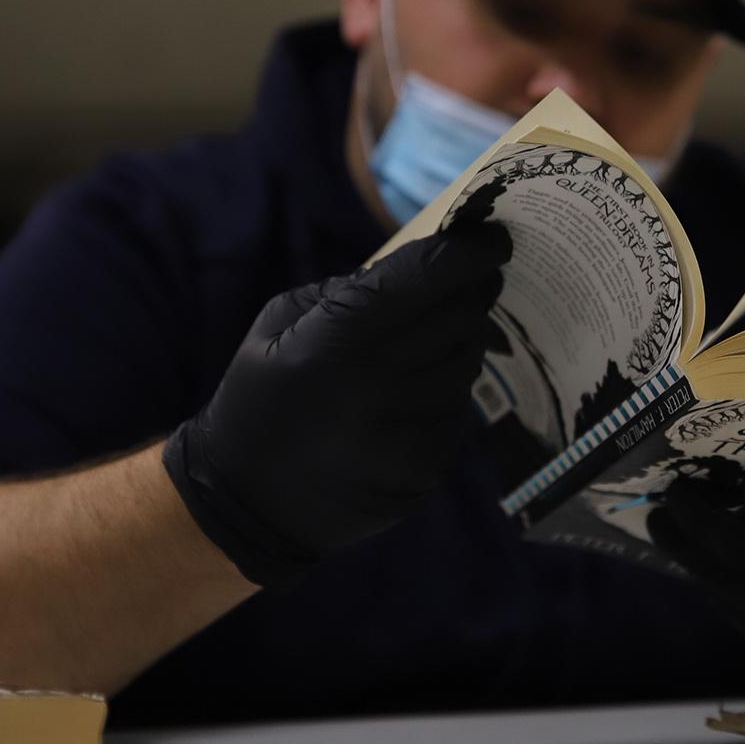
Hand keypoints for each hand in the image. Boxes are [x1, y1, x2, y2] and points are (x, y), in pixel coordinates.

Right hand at [165, 224, 509, 584]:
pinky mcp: (429, 465)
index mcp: (340, 339)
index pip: (429, 277)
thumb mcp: (279, 323)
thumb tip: (415, 271)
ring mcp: (412, 430)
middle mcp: (384, 383)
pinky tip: (418, 388)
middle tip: (477, 275)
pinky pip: (459, 406)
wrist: (251, 505)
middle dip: (474, 288)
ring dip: (463, 337)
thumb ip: (346, 291)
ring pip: (468, 359)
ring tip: (438, 333)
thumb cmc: (259, 400)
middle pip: (462, 314)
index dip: (470, 251)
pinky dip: (449, 387)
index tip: (493, 238)